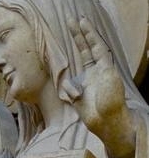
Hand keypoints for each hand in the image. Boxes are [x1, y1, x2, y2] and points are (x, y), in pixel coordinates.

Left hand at [66, 17, 134, 157]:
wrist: (105, 121)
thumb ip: (69, 90)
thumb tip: (66, 83)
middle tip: (71, 21)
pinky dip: (93, 40)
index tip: (69, 32)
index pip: (84, 55)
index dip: (78, 44)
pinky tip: (87, 30)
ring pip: (95, 46)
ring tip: (79, 20)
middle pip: (88, 48)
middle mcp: (97, 70)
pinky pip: (101, 52)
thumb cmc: (93, 114)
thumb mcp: (75, 100)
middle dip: (80, 34)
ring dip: (87, 33)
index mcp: (90, 76)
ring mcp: (104, 69)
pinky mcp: (109, 70)